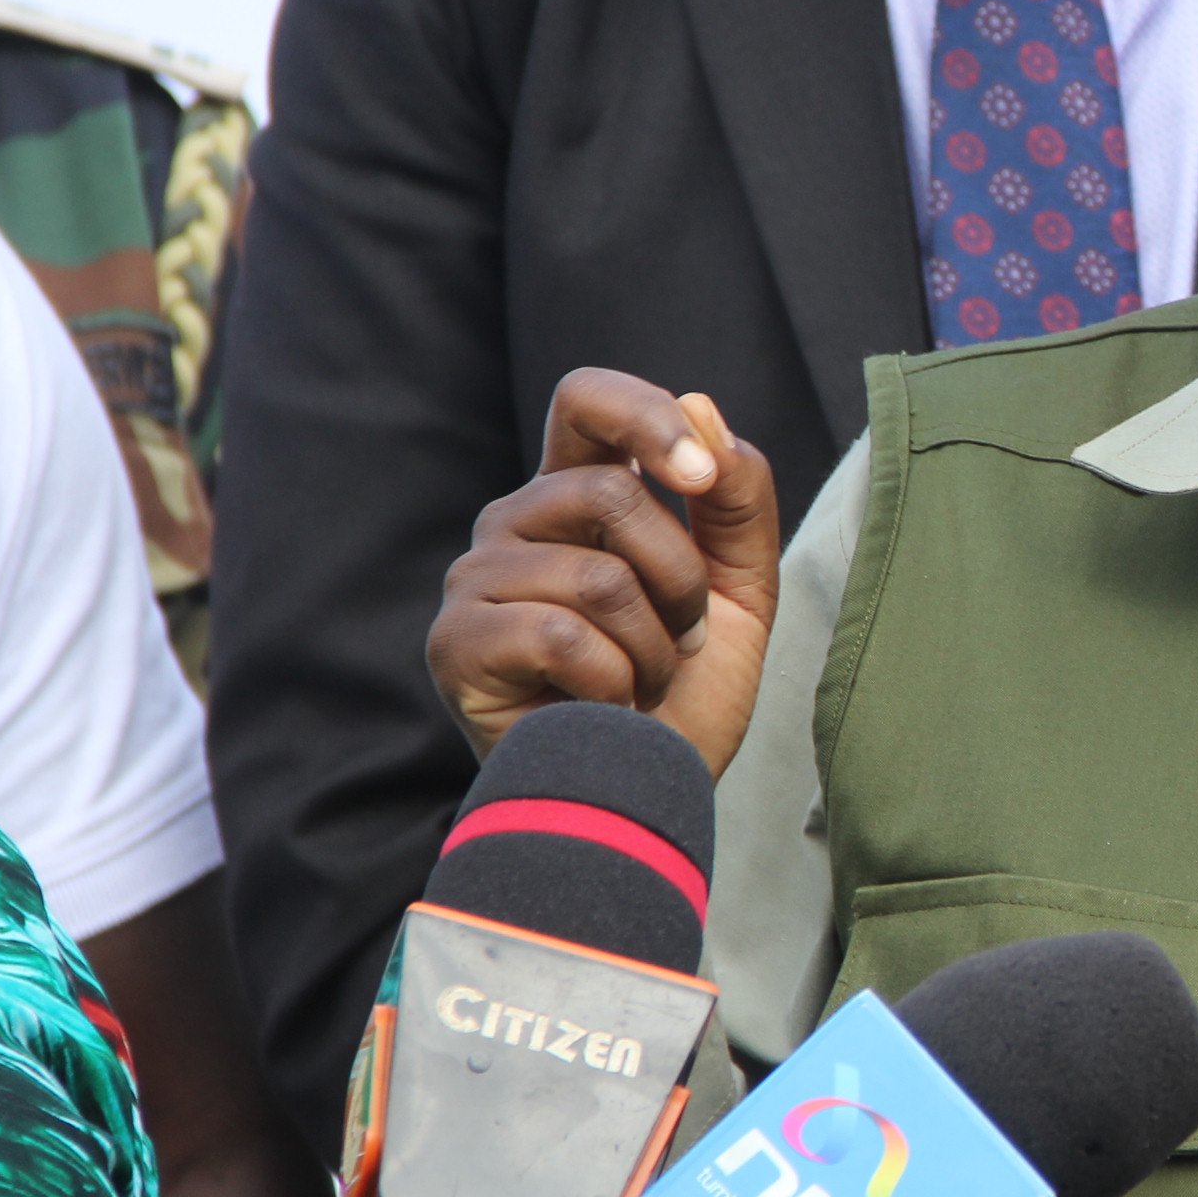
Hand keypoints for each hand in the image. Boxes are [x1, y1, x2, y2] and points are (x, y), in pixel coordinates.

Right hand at [427, 371, 778, 775]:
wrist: (642, 797)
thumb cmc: (682, 694)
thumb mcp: (743, 590)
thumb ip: (738, 501)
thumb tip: (702, 408)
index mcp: (576, 494)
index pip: (587, 400)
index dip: (646, 417)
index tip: (701, 474)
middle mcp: (515, 522)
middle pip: (609, 492)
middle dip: (680, 578)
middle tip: (681, 640)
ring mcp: (475, 579)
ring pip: (597, 575)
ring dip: (651, 646)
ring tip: (638, 682)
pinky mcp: (454, 642)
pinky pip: (563, 634)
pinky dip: (613, 682)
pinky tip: (601, 706)